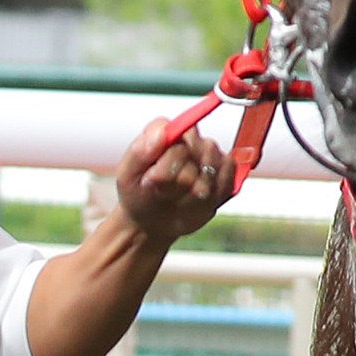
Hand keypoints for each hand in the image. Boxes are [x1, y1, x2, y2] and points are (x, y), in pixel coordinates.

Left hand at [114, 115, 233, 243]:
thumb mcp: (127, 175)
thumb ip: (140, 151)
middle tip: (162, 192)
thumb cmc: (137, 194)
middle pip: (200, 151)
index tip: (152, 180)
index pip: (180, 135)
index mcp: (166, 134)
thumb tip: (161, 133)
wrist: (150, 221)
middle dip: (180, 180)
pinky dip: (212, 196)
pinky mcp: (225, 175)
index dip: (169, 162)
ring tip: (177, 199)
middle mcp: (191, 140)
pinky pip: (228, 180)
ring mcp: (210, 156)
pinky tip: (195, 202)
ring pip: (214, 167)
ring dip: (194, 191)